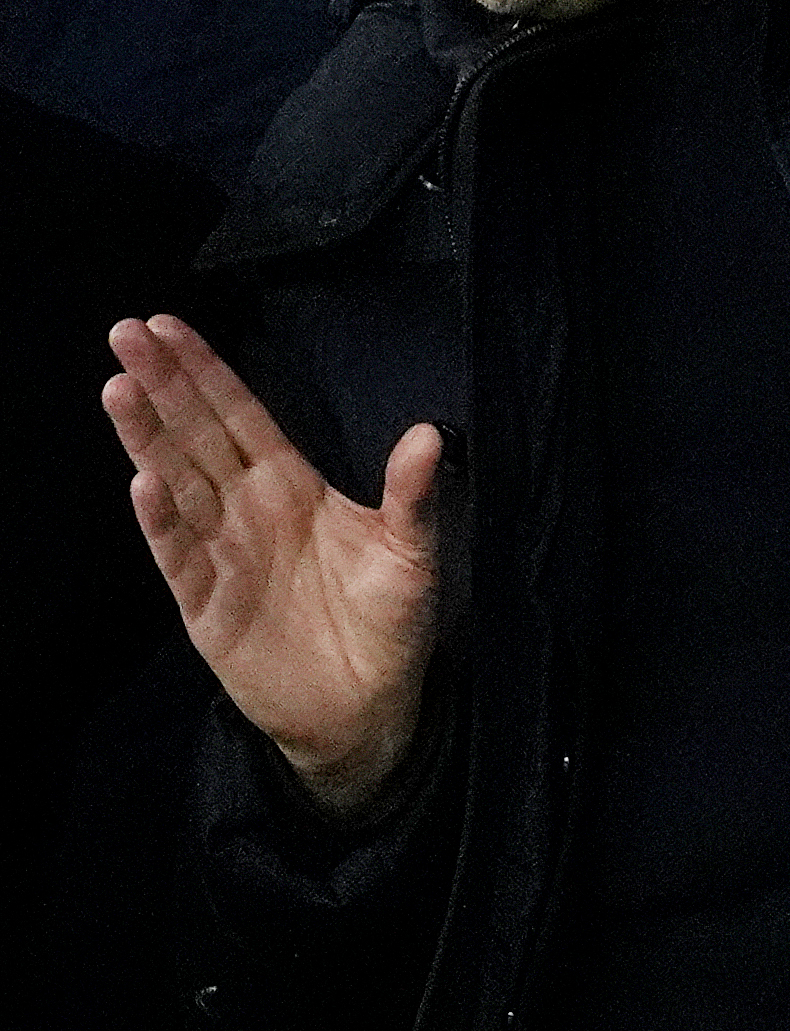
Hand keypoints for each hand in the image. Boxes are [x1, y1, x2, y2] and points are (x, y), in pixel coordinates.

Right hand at [103, 317, 443, 815]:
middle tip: (124, 333)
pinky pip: (179, 555)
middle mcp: (247, 510)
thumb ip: (412, 496)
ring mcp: (221, 553)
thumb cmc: (390, 621)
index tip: (167, 325)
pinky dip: (161, 521)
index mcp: (291, 486)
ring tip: (119, 389)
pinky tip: (142, 482)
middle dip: (162, 385)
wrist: (366, 705)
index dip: (206, 372)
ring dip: (147, 438)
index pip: (239, 416)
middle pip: (196, 436)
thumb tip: (429, 432)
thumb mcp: (411, 553)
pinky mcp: (205, 604)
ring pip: (175, 483)